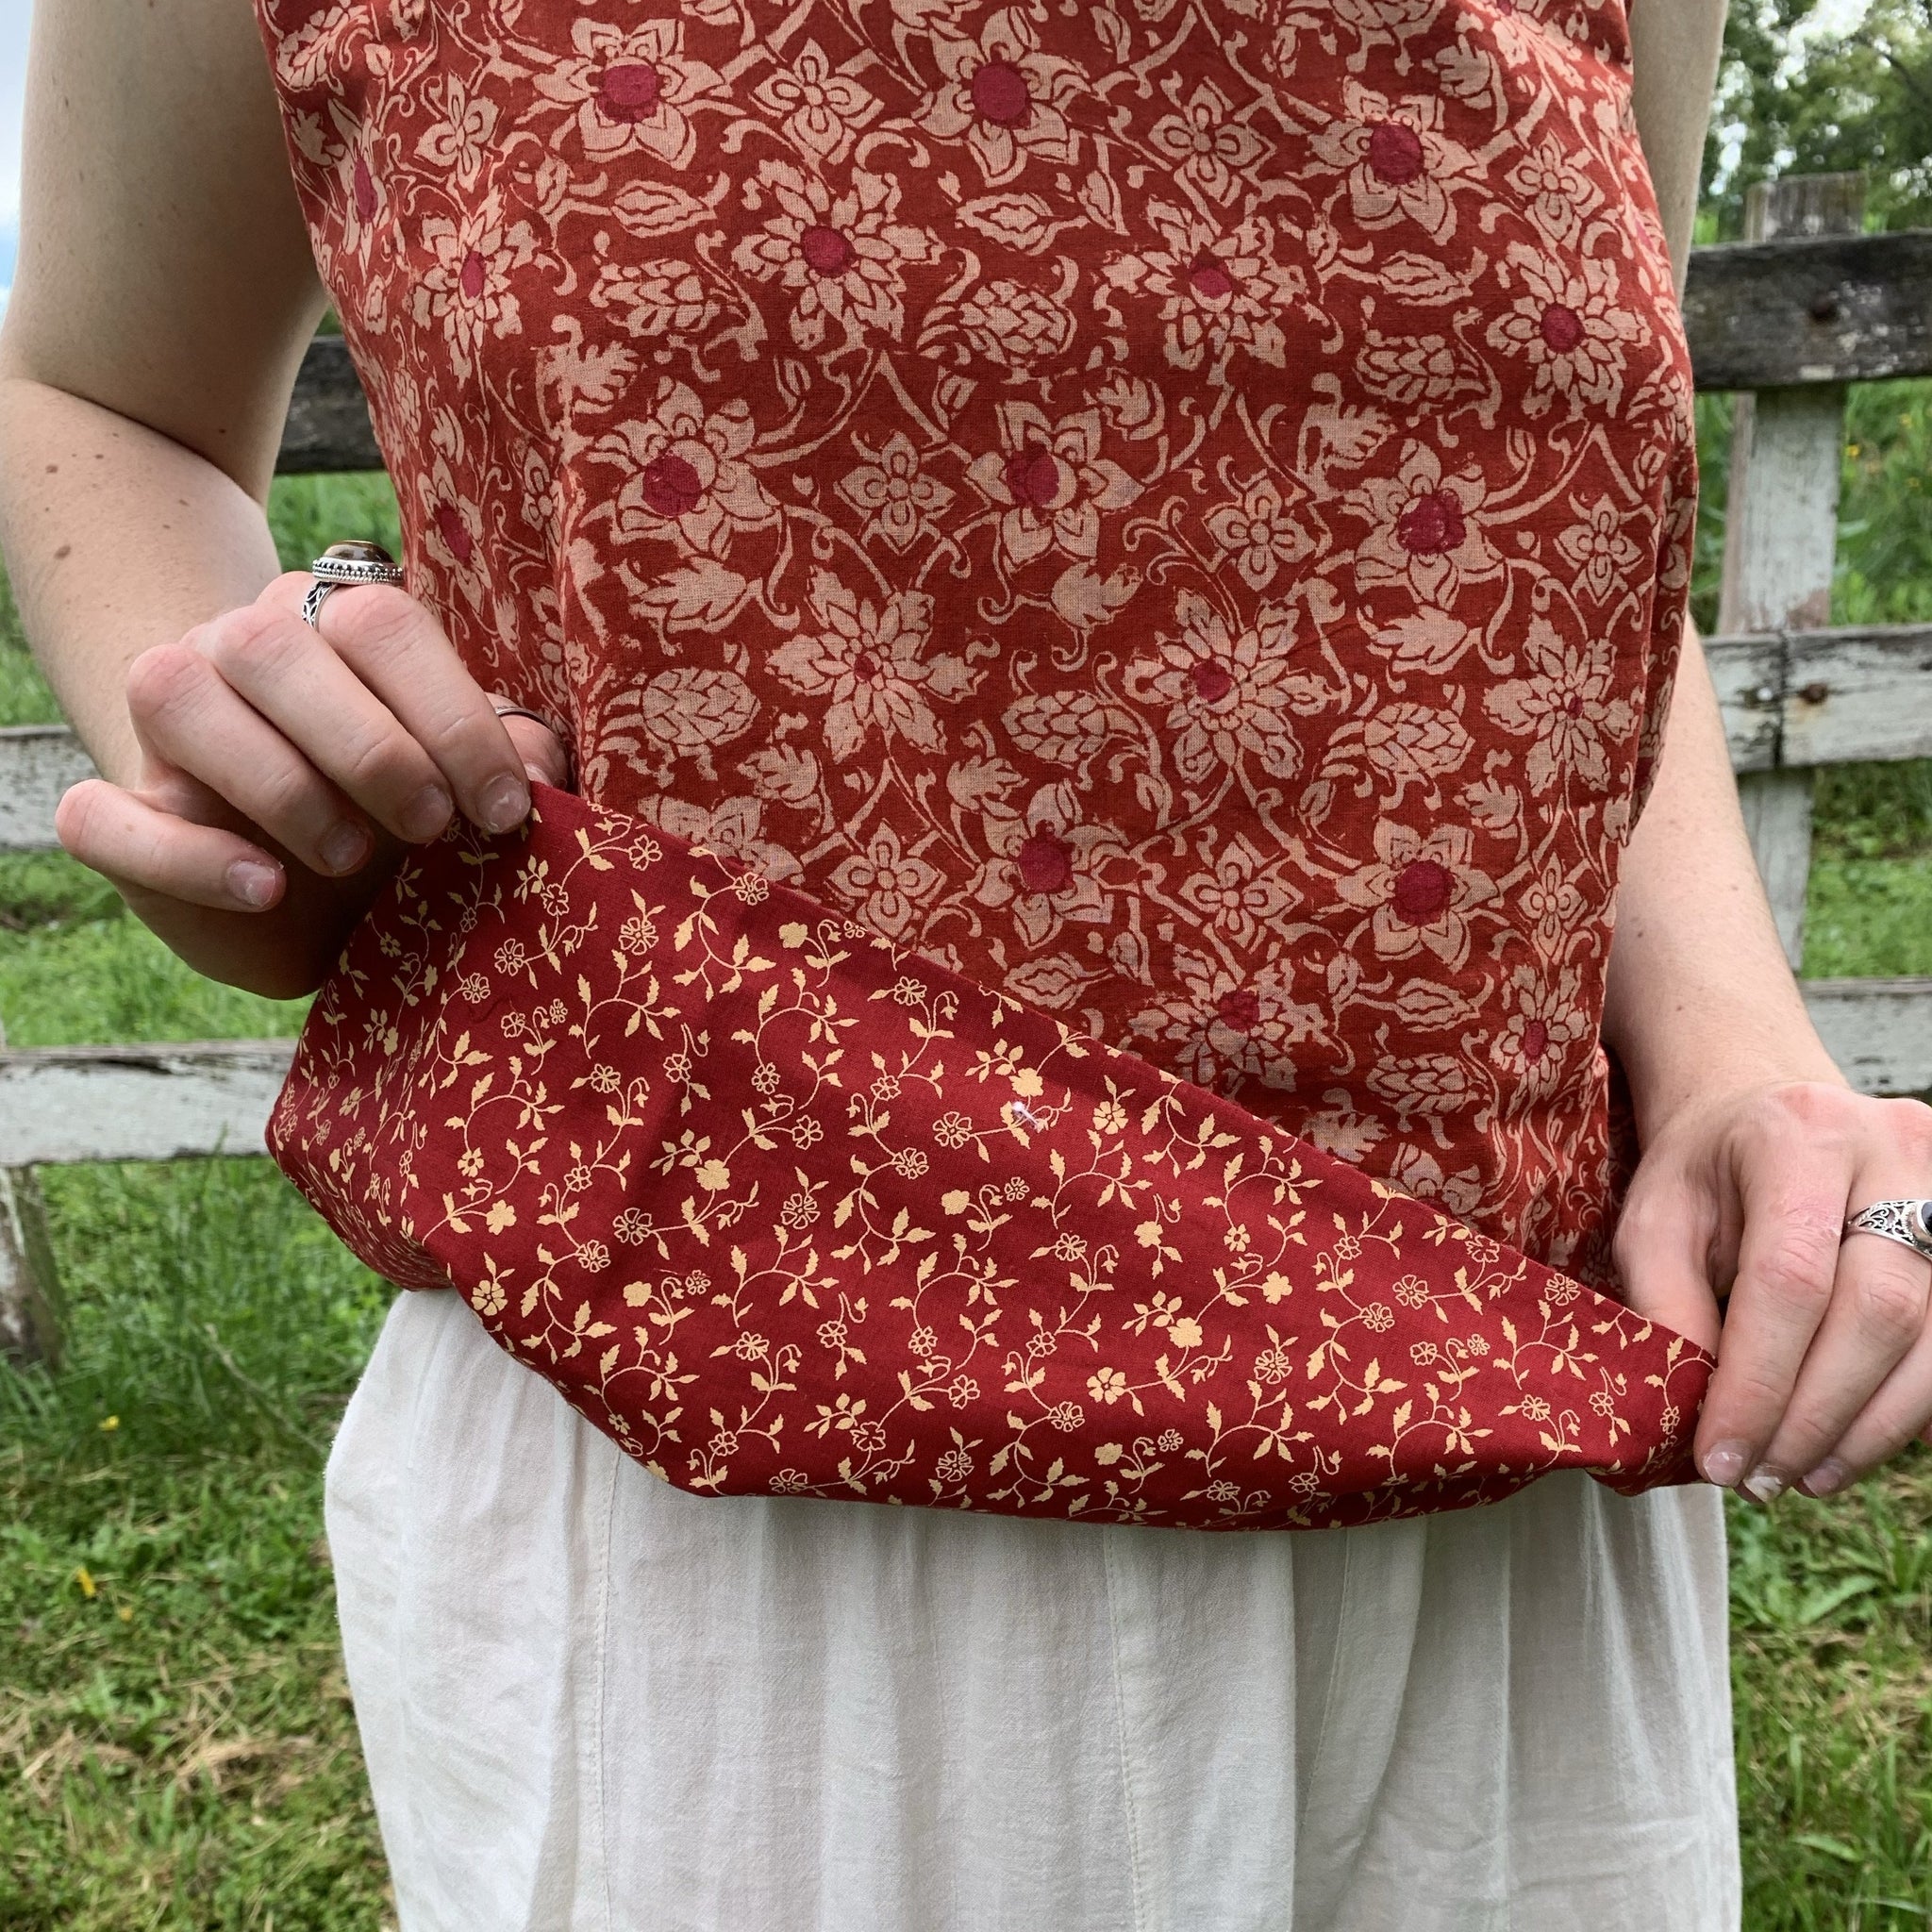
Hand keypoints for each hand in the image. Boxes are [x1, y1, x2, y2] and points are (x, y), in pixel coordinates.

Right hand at [54, 573, 570, 997]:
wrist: (313, 895)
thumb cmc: (404, 823)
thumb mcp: (468, 795)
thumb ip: (513, 764)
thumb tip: (541, 762)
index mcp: (333, 628)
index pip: (379, 624)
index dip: (450, 714)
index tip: (504, 809)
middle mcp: (238, 652)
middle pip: (274, 646)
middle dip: (370, 745)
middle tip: (432, 827)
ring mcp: (166, 729)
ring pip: (177, 697)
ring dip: (279, 783)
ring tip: (351, 856)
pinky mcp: (117, 817)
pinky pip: (100, 815)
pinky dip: (184, 855)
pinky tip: (263, 888)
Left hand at [1615, 1079, 1931, 1501]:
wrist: (1770, 1118)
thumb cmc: (1705, 1174)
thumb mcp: (1655, 1220)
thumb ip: (1667, 1304)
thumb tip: (1693, 1411)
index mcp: (1798, 1135)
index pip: (1790, 1278)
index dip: (1758, 1381)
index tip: (1721, 1456)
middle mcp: (1893, 1151)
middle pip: (1878, 1311)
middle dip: (1815, 1414)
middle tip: (1761, 1478)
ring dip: (1867, 1427)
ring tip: (1799, 1475)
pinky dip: (1903, 1410)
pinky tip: (1846, 1445)